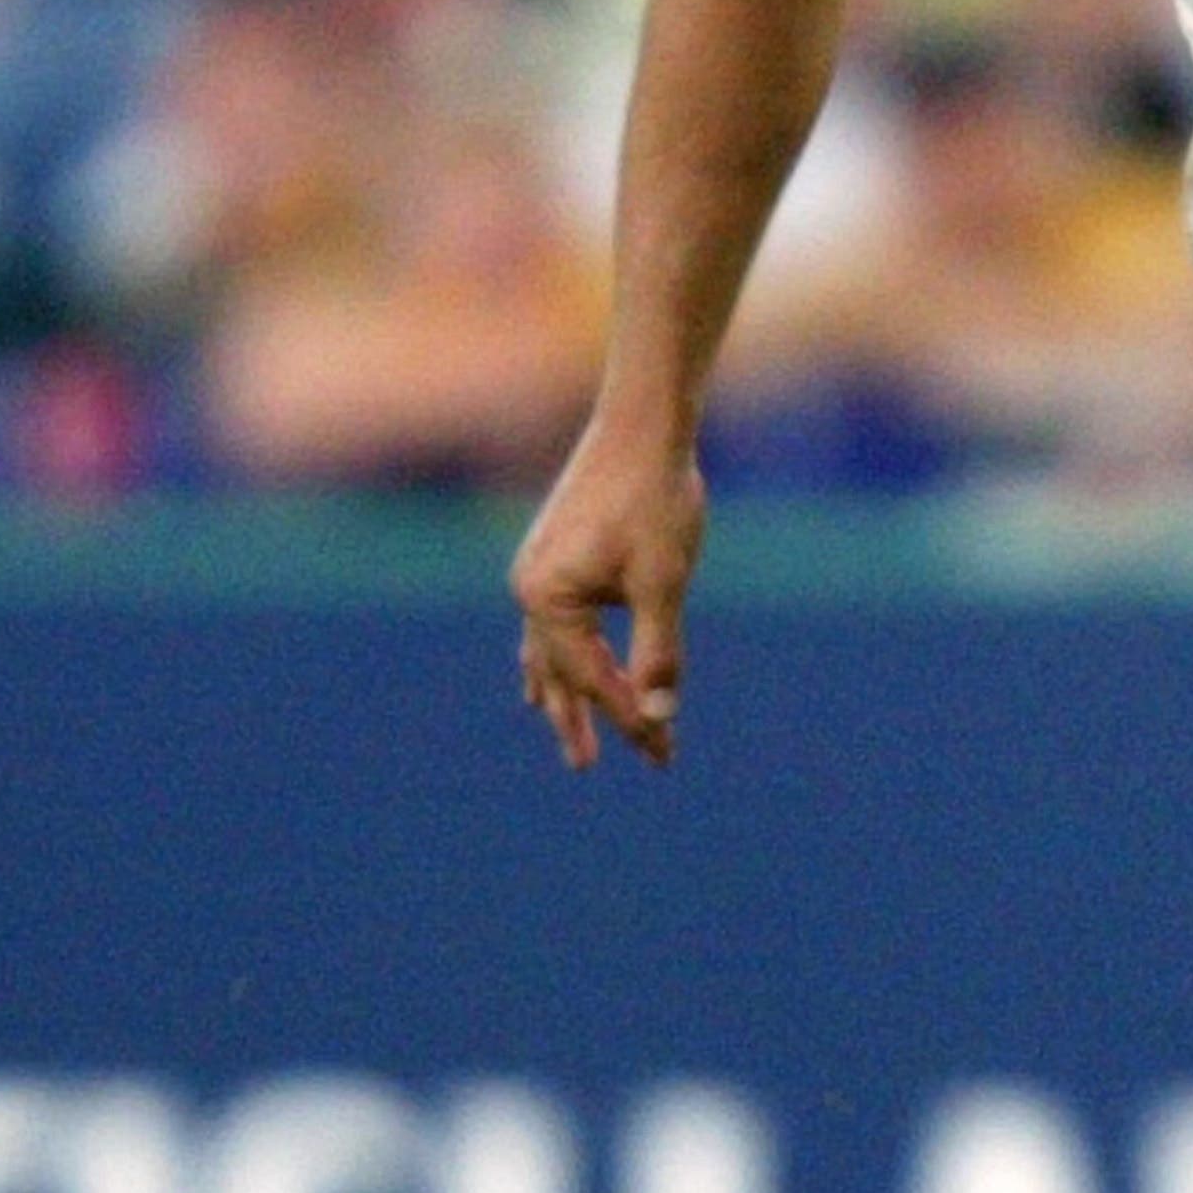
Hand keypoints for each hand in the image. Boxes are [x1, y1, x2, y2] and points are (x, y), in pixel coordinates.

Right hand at [512, 405, 709, 766]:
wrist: (643, 425)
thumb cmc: (655, 500)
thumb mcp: (663, 582)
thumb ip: (658, 654)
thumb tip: (659, 718)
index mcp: (547, 598)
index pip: (593, 678)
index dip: (630, 718)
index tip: (662, 753)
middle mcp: (529, 587)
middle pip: (559, 670)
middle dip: (582, 717)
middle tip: (584, 767)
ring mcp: (535, 569)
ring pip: (546, 648)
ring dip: (560, 690)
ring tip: (562, 730)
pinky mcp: (552, 554)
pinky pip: (546, 620)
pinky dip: (554, 653)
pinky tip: (546, 669)